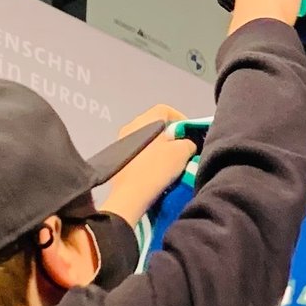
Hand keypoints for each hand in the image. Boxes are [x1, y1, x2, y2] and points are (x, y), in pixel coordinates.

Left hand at [100, 105, 196, 222]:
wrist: (130, 195)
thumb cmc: (156, 168)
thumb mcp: (183, 152)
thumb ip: (188, 142)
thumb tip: (186, 145)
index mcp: (146, 120)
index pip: (166, 110)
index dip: (181, 119)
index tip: (189, 133)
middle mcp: (130, 126)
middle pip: (154, 124)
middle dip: (170, 134)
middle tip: (181, 147)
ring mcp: (120, 142)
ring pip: (145, 138)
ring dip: (158, 146)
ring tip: (169, 160)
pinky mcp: (116, 158)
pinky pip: (137, 151)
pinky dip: (148, 156)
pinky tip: (154, 169)